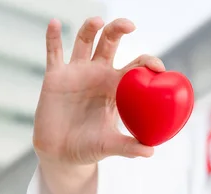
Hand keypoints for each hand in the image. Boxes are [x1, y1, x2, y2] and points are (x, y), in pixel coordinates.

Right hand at [33, 17, 165, 165]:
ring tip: (98, 21)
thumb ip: (128, 147)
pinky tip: (54, 23)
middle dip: (119, 29)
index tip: (157, 66)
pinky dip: (52, 37)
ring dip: (90, 27)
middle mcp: (98, 74)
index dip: (147, 61)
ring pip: (84, 41)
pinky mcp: (55, 76)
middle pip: (110, 42)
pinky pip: (53, 53)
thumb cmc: (89, 148)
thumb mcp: (109, 146)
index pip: (135, 66)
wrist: (60, 154)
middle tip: (130, 25)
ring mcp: (76, 73)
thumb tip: (150, 152)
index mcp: (116, 87)